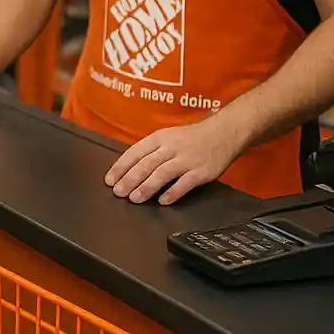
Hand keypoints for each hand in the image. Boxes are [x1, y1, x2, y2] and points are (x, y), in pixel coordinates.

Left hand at [104, 117, 245, 204]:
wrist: (223, 133)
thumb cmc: (192, 138)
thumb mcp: (168, 137)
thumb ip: (151, 151)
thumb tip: (128, 168)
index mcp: (159, 138)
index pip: (135, 152)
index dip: (121, 166)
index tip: (110, 179)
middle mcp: (171, 147)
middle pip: (146, 164)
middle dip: (130, 179)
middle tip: (118, 192)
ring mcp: (187, 160)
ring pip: (162, 173)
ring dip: (147, 186)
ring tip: (134, 198)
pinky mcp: (202, 172)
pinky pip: (185, 183)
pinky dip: (173, 192)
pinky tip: (163, 201)